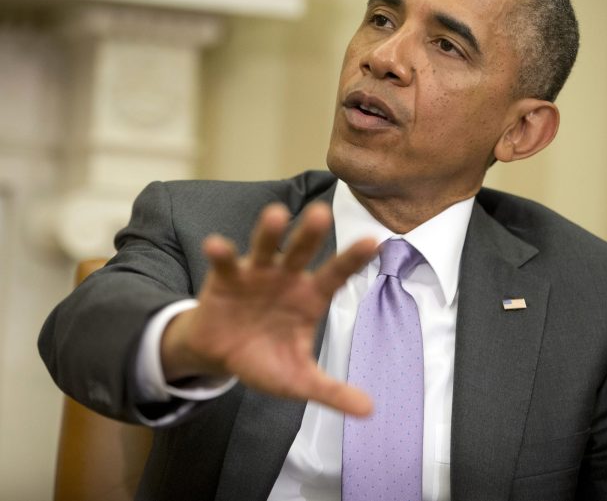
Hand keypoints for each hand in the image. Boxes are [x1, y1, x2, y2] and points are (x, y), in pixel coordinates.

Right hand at [160, 201, 376, 415]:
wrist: (221, 358)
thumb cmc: (266, 359)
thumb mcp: (299, 379)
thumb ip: (331, 391)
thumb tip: (370, 412)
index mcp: (310, 297)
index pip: (335, 275)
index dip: (352, 260)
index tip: (373, 242)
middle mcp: (287, 278)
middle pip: (302, 251)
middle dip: (311, 233)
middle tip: (322, 212)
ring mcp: (257, 274)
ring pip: (266, 248)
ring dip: (269, 232)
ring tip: (276, 214)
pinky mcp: (226, 278)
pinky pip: (225, 262)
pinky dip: (220, 253)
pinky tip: (216, 245)